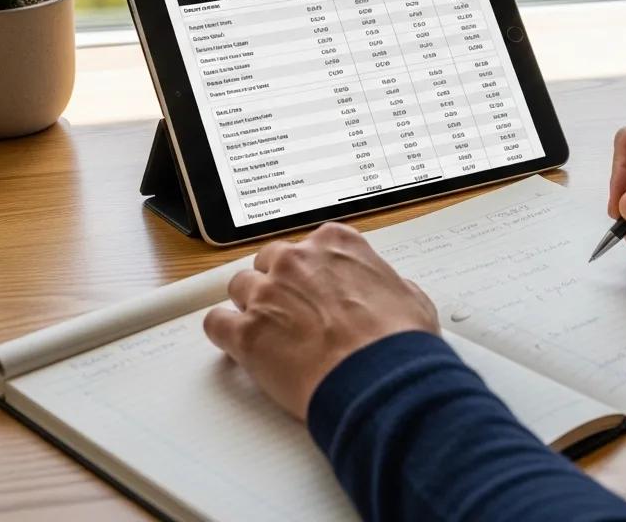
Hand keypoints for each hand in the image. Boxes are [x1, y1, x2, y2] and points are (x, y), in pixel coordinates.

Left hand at [204, 223, 438, 419]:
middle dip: (278, 285)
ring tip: (268, 334)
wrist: (380, 380)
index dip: (311, 270)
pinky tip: (237, 348)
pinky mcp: (247, 333)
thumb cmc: (397, 341)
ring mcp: (268, 293)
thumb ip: (384, 284)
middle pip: (269, 261)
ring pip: (240, 288)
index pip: (308, 245)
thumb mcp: (409, 295)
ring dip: (251, 308)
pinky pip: (216, 324)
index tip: (314, 286)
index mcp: (336, 243)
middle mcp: (297, 260)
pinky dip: (225, 335)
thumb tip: (385, 294)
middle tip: (292, 313)